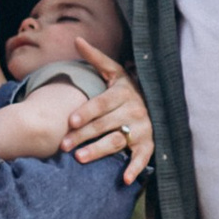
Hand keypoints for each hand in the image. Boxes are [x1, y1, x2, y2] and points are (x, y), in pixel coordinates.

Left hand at [64, 48, 154, 185]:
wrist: (155, 102)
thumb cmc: (126, 89)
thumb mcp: (114, 72)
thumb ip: (96, 58)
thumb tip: (77, 40)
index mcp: (124, 93)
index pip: (102, 103)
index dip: (87, 112)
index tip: (70, 121)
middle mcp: (135, 110)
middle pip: (104, 125)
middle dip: (83, 135)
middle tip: (64, 145)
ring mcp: (142, 128)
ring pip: (117, 141)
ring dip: (99, 150)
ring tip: (80, 158)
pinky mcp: (148, 143)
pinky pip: (142, 157)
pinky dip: (135, 168)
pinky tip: (124, 179)